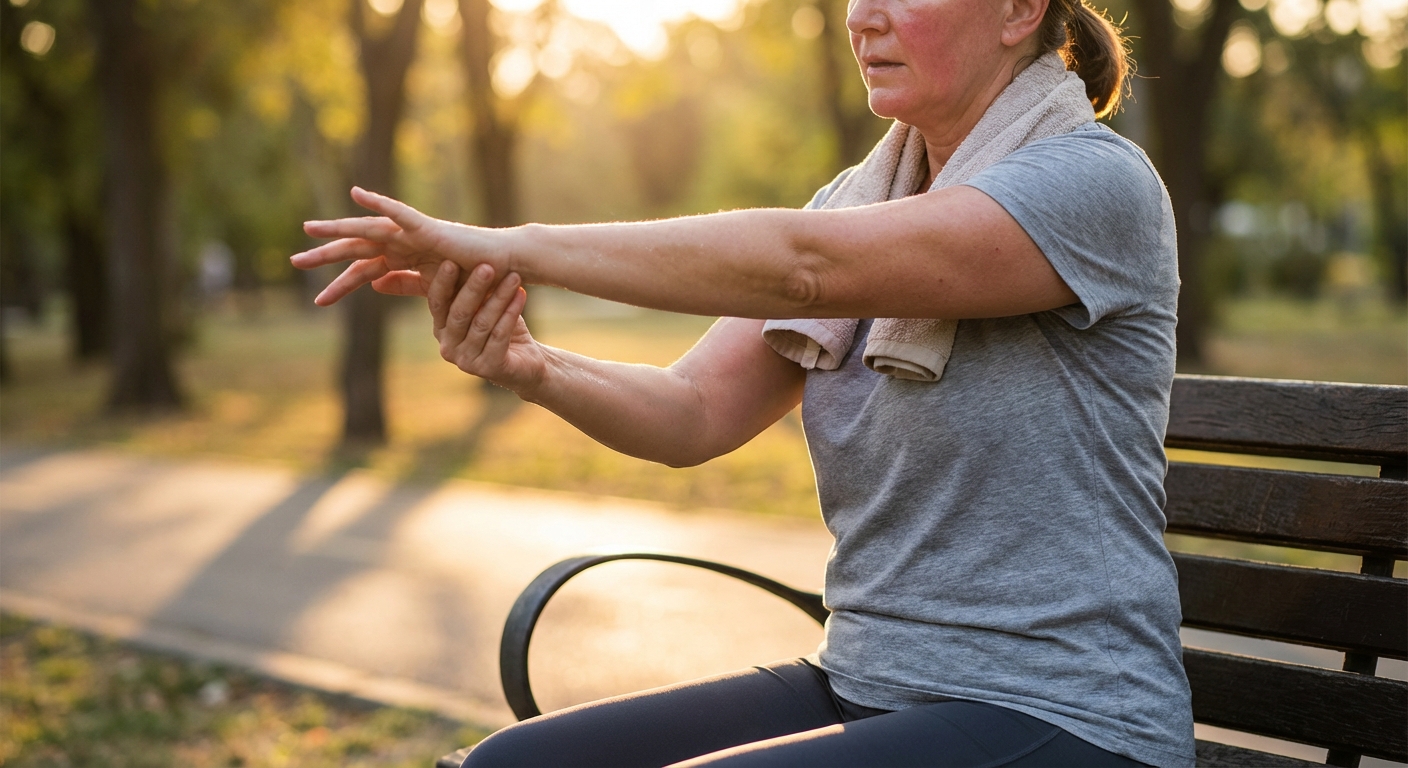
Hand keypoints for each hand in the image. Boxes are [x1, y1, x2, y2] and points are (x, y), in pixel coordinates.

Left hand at [290, 187, 504, 305]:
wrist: (503, 267)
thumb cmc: (474, 277)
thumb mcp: (430, 287)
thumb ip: (402, 283)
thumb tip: (374, 286)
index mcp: (402, 258)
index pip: (362, 271)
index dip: (340, 285)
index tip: (318, 301)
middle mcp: (402, 243)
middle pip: (356, 248)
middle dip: (325, 256)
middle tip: (293, 261)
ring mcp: (412, 233)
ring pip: (368, 229)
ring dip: (339, 229)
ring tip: (310, 230)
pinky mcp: (427, 227)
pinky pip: (399, 212)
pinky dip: (379, 202)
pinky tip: (356, 195)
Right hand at [430, 261, 544, 393]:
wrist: (525, 362)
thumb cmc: (500, 327)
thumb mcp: (482, 305)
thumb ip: (468, 287)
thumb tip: (454, 248)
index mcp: (441, 329)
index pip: (437, 303)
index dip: (443, 282)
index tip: (452, 260)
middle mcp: (448, 347)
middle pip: (459, 313)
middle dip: (474, 287)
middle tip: (487, 266)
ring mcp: (467, 361)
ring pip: (481, 323)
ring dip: (499, 297)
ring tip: (514, 277)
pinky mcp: (488, 368)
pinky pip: (499, 336)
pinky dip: (510, 314)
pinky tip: (522, 296)